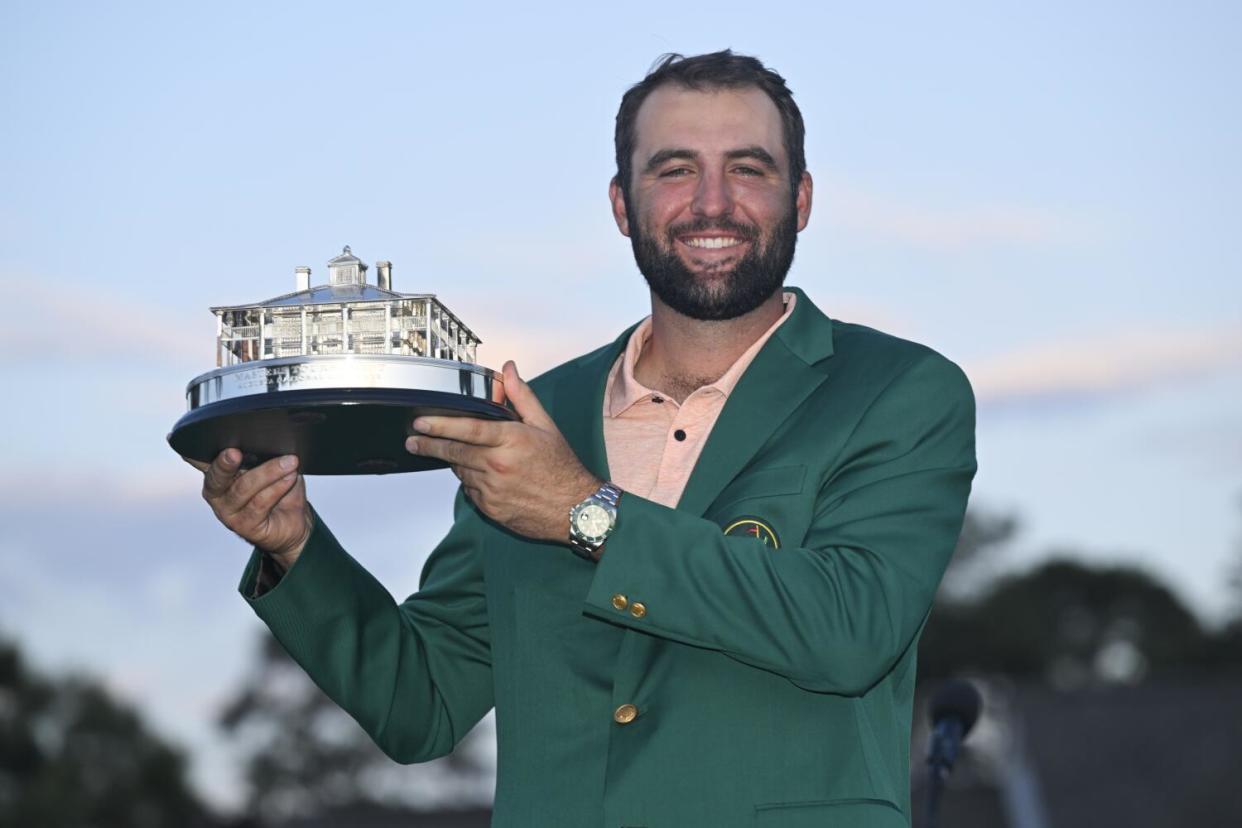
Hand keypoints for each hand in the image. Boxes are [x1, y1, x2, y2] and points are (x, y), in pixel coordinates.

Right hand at [187, 449, 313, 568]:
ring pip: (243, 488)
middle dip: (225, 463)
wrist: (296, 522)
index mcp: (218, 474)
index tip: (176, 438)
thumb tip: (266, 436)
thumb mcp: (270, 465)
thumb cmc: (280, 489)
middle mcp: (217, 493)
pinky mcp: (245, 526)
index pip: (199, 460)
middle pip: (216, 476)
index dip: (190, 452)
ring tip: (289, 461)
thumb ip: (259, 453)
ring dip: (269, 472)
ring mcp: (229, 512)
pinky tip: (290, 477)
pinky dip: (277, 488)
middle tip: (235, 452)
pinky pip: (260, 503)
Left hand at [405, 361, 599, 542]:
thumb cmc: (562, 468)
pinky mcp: (491, 509)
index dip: (440, 425)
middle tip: (413, 439)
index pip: (468, 429)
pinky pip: (470, 491)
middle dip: (430, 444)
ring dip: (455, 461)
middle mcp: (499, 466)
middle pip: (454, 452)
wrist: (575, 509)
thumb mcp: (545, 426)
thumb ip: (521, 396)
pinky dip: (470, 480)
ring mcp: (493, 490)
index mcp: (512, 441)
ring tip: (452, 452)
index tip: (420, 422)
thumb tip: (508, 370)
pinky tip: (480, 474)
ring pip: (461, 471)